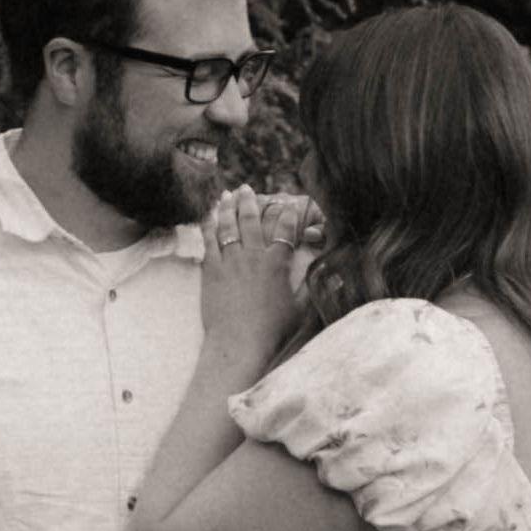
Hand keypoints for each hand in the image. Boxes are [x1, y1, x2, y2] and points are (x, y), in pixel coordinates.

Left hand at [198, 190, 311, 359]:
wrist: (239, 343)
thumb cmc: (272, 330)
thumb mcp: (299, 308)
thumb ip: (309, 286)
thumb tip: (323, 272)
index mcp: (277, 263)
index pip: (285, 229)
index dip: (287, 214)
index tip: (288, 204)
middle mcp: (253, 256)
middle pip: (251, 220)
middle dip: (249, 200)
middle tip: (246, 188)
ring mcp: (230, 261)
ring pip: (227, 226)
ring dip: (227, 207)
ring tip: (226, 195)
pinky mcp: (211, 271)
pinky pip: (208, 242)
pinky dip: (209, 227)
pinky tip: (208, 218)